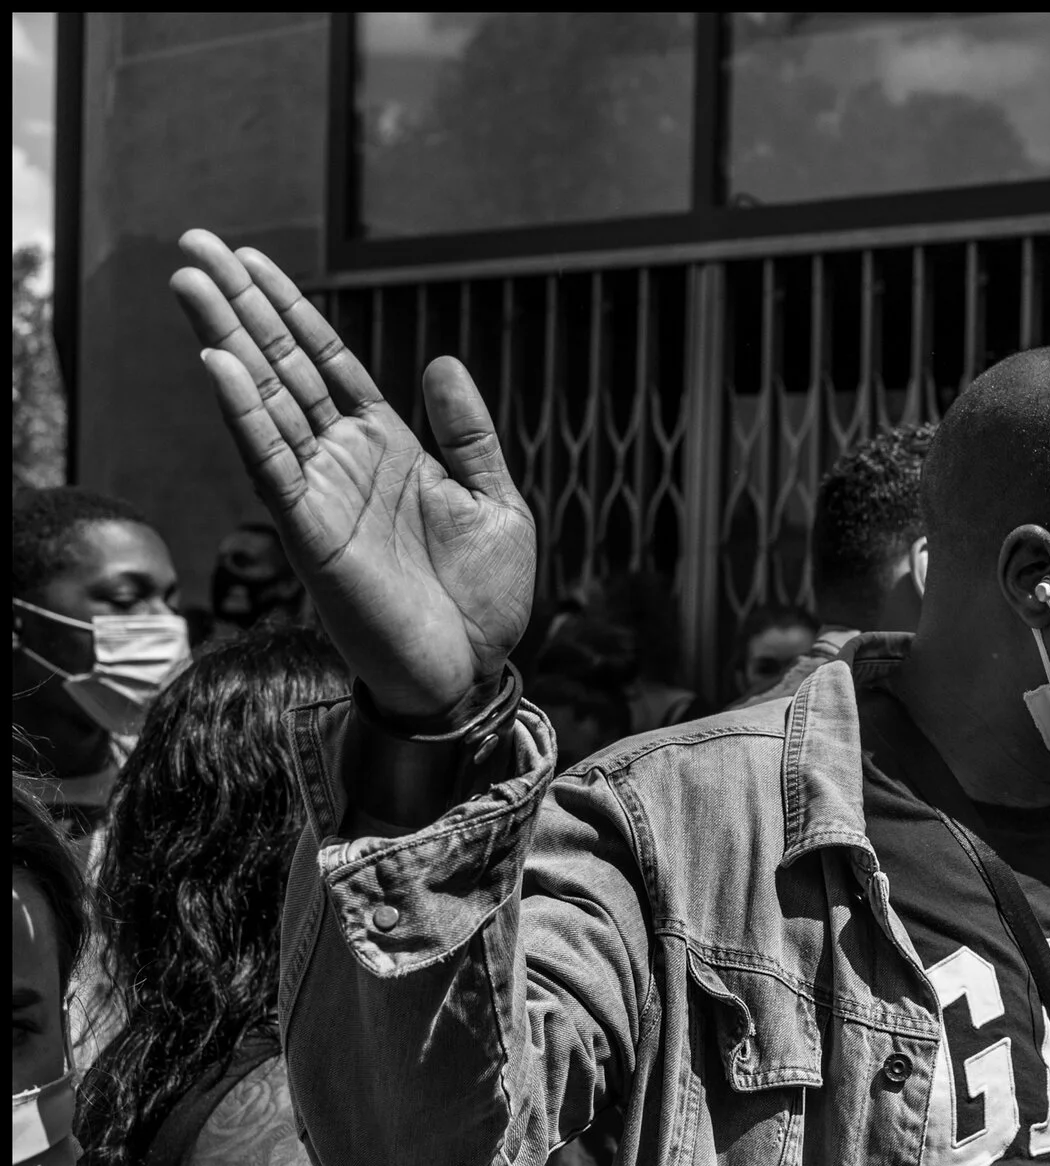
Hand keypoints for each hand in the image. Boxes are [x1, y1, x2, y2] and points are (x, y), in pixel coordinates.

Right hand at [168, 229, 535, 720]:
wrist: (472, 671)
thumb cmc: (482, 598)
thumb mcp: (494, 501)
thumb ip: (469, 435)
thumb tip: (439, 361)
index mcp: (387, 449)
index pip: (327, 364)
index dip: (291, 310)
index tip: (250, 258)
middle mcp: (343, 463)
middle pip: (281, 368)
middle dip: (240, 306)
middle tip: (193, 244)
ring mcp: (321, 494)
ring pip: (263, 403)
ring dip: (225, 341)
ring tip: (188, 283)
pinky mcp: (310, 533)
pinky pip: (269, 465)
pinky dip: (245, 414)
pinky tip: (219, 364)